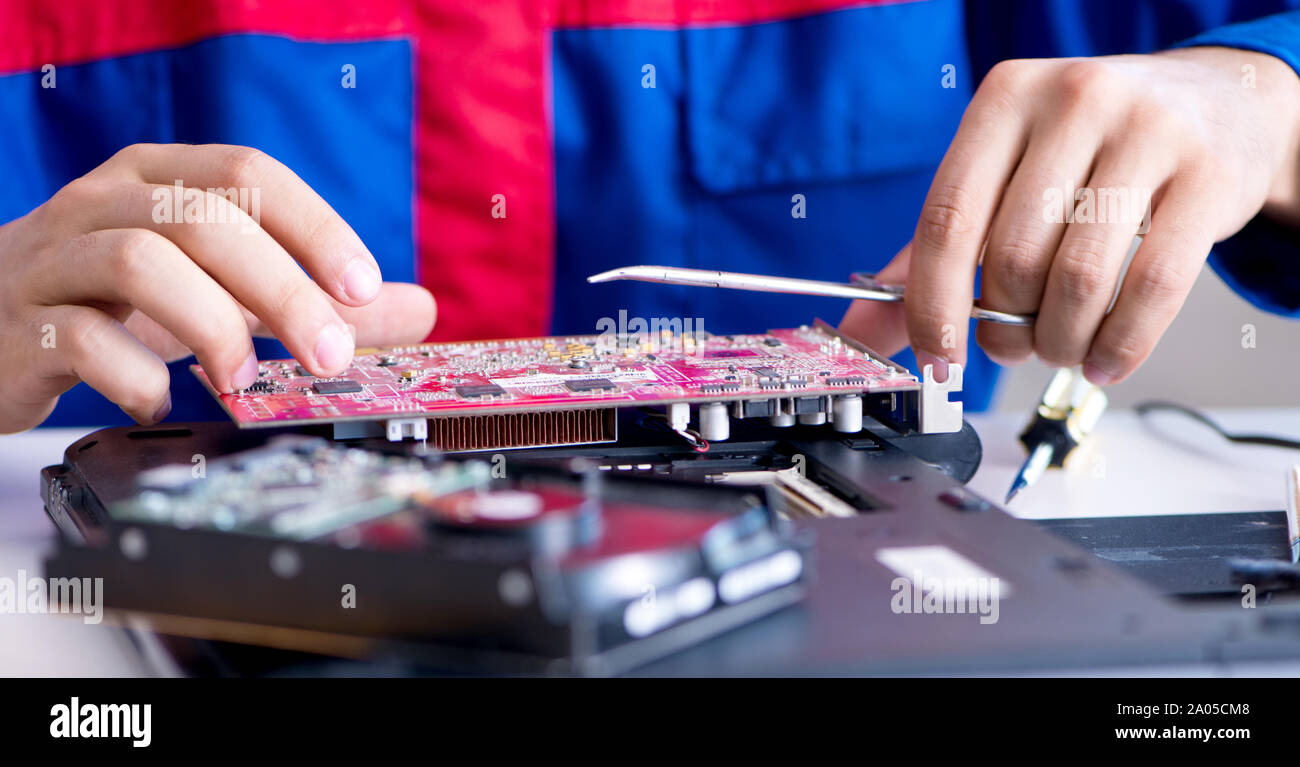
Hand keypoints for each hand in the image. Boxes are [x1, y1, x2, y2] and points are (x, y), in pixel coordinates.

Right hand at [0, 144, 435, 431]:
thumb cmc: (118, 302)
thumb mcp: (220, 287)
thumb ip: (313, 296)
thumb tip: (417, 308)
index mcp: (159, 176)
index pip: (248, 174)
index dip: (315, 226)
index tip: (363, 289)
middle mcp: (104, 202)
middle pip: (204, 218)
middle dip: (283, 290)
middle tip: (328, 356)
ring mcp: (53, 259)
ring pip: (138, 261)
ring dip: (211, 327)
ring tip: (240, 381)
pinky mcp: (19, 325)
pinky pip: (77, 339)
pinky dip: (135, 378)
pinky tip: (161, 402)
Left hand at [842, 48, 1299, 383]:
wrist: (1220, 102)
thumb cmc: (1092, 150)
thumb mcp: (1006, 175)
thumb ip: (933, 252)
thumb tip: (863, 328)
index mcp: (1004, 100)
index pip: (947, 220)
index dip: (933, 305)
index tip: (936, 357)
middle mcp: (1073, 102)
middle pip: (1013, 258)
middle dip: (1006, 328)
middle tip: (1016, 343)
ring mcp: (1147, 132)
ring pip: (1078, 280)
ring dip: (1061, 342)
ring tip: (1062, 348)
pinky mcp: (1209, 175)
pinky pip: (1154, 287)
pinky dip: (1121, 344)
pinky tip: (1107, 358)